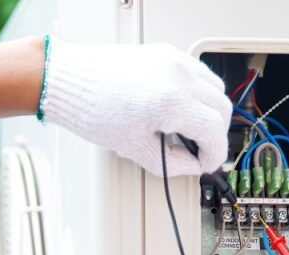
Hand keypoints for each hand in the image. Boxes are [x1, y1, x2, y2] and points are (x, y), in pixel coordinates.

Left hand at [39, 39, 231, 175]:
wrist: (67, 80)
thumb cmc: (91, 108)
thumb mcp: (134, 148)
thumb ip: (171, 162)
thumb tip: (190, 165)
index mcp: (171, 102)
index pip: (214, 131)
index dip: (214, 155)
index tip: (205, 164)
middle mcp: (178, 77)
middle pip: (221, 110)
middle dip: (215, 135)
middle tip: (200, 151)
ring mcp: (174, 61)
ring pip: (216, 89)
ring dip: (211, 112)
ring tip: (193, 129)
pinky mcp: (166, 53)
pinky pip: (199, 73)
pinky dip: (200, 93)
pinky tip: (184, 108)